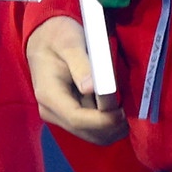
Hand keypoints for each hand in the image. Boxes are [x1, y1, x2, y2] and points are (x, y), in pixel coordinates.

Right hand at [26, 17, 127, 144]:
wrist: (45, 38)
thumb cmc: (58, 36)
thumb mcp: (70, 42)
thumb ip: (81, 64)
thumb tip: (90, 89)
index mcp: (49, 94)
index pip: (77, 120)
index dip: (103, 121)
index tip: (122, 111)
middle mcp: (50, 110)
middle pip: (86, 132)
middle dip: (110, 127)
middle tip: (127, 110)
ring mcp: (58, 115)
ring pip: (91, 135)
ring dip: (110, 128)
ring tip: (121, 107)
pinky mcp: (66, 115)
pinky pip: (91, 129)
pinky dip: (106, 124)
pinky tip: (113, 108)